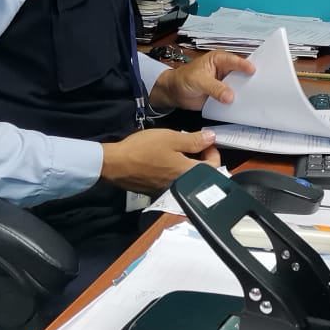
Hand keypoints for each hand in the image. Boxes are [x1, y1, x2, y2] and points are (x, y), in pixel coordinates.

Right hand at [100, 128, 219, 194]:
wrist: (115, 165)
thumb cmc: (143, 150)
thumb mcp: (170, 138)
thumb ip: (193, 140)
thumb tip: (212, 138)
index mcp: (187, 173)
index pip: (214, 168)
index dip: (213, 152)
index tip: (205, 142)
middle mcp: (181, 185)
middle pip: (201, 173)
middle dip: (201, 157)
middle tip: (192, 142)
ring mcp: (168, 190)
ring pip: (187, 177)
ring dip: (188, 163)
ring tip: (178, 149)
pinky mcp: (157, 191)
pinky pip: (174, 180)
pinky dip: (175, 170)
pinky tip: (165, 159)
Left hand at [149, 50, 255, 111]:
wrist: (174, 93)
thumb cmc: (183, 79)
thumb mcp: (198, 81)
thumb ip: (214, 88)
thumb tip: (229, 96)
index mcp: (219, 59)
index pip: (234, 60)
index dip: (244, 65)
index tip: (253, 72)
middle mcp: (224, 70)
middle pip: (241, 74)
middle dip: (248, 80)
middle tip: (259, 87)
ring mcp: (225, 83)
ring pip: (239, 86)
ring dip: (244, 93)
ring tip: (254, 98)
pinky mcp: (223, 95)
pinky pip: (233, 98)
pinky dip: (237, 102)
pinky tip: (244, 106)